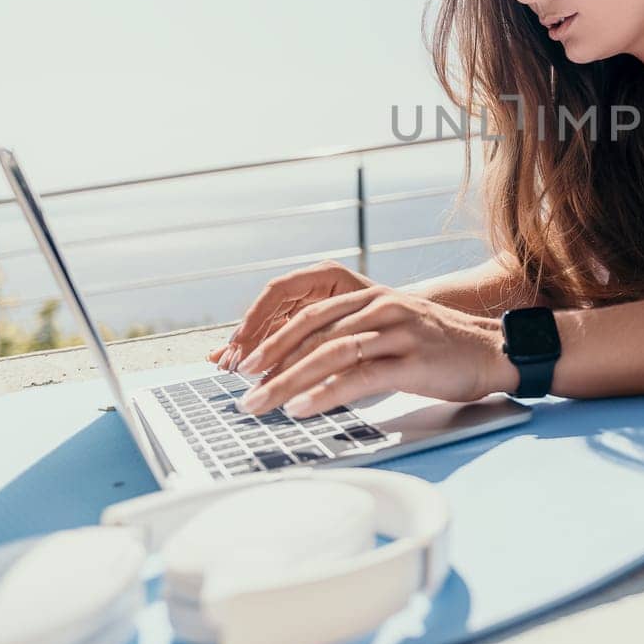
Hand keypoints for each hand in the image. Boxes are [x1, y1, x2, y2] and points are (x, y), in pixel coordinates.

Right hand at [208, 260, 378, 372]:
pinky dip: (262, 350)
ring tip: (229, 368)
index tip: (242, 343)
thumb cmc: (395, 323)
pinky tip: (239, 364)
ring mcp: (310, 303)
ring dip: (250, 346)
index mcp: (327, 276)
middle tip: (230, 364)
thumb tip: (299, 357)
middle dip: (248, 337)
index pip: (279, 290)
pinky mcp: (310, 323)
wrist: (415, 326)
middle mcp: (313, 286)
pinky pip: (279, 334)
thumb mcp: (364, 329)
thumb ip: (331, 338)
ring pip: (270, 323)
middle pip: (269, 308)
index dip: (256, 317)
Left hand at [228, 282, 513, 417]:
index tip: (243, 363)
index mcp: (372, 297)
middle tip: (240, 388)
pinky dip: (325, 394)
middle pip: (311, 331)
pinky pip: (359, 378)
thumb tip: (306, 368)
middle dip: (270, 361)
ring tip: (260, 404)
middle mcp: (382, 307)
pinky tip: (302, 408)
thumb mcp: (394, 331)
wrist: (495, 351)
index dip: (272, 337)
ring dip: (288, 382)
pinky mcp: (413, 362)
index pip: (309, 313)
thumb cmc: (441, 349)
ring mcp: (398, 332)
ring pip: (329, 354)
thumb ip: (355, 339)